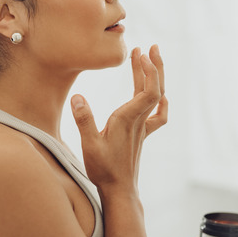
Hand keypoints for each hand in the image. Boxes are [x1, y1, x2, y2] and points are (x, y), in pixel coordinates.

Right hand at [70, 45, 167, 190]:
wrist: (119, 190)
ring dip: (153, 76)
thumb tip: (77, 97)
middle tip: (149, 46)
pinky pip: (156, 114)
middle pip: (156, 88)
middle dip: (154, 65)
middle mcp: (138, 121)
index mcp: (127, 119)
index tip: (141, 53)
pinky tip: (159, 94)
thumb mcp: (89, 145)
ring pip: (155, 97)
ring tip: (145, 57)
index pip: (149, 92)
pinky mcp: (140, 133)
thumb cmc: (104, 170)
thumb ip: (84, 120)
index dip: (149, 71)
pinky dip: (160, 100)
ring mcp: (142, 127)